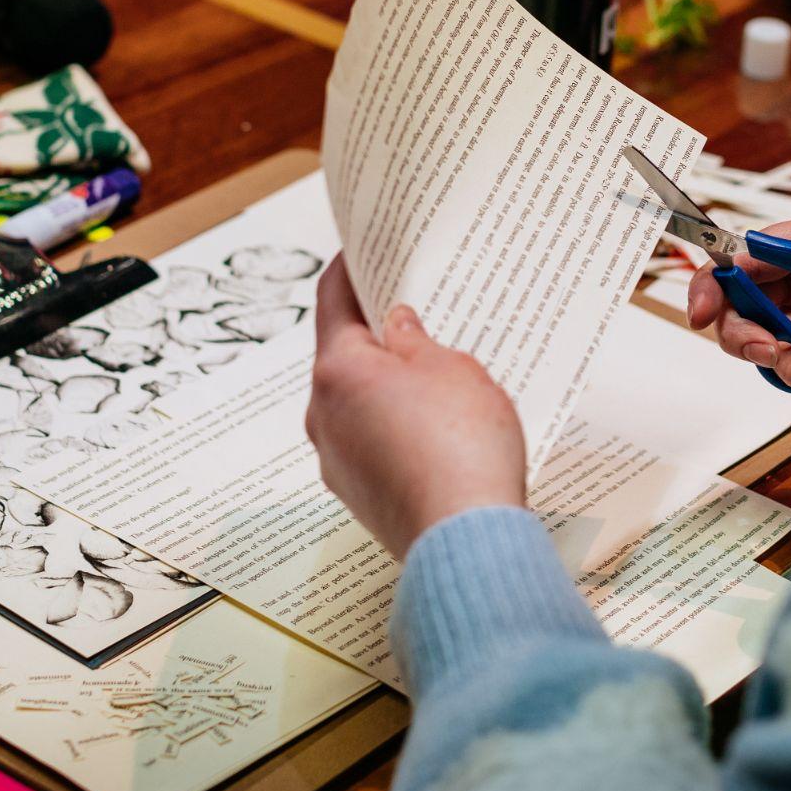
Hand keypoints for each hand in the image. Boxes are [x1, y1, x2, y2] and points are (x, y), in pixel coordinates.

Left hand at [306, 256, 526, 558]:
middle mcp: (323, 417)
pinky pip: (373, 445)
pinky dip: (397, 429)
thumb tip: (397, 327)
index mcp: (337, 371)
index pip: (332, 302)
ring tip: (440, 378)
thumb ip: (417, 340)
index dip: (350, 270)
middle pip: (344, 358)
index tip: (361, 250)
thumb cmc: (461, 444)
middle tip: (418, 312)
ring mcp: (338, 463)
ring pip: (359, 406)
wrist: (467, 540)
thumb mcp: (451, 368)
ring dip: (390, 388)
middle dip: (379, 335)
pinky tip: (439, 430)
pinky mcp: (361, 497)